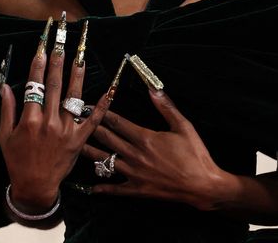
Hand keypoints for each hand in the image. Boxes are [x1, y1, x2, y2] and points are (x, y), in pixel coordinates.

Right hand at [0, 23, 111, 214]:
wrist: (35, 186)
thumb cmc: (17, 160)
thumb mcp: (4, 135)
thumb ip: (6, 110)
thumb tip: (5, 86)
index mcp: (29, 119)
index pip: (34, 83)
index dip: (37, 62)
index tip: (41, 44)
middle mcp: (48, 121)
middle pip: (54, 84)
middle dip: (57, 59)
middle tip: (61, 39)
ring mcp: (66, 130)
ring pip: (73, 96)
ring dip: (77, 73)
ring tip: (81, 54)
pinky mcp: (79, 139)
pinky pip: (92, 119)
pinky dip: (102, 104)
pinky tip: (109, 88)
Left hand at [81, 89, 234, 210]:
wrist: (203, 186)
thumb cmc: (195, 155)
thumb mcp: (183, 126)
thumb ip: (166, 107)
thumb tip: (153, 89)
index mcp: (145, 137)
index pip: (117, 121)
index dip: (101, 112)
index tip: (89, 105)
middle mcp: (135, 154)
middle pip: (106, 138)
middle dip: (90, 127)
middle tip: (74, 120)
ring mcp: (133, 173)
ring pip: (104, 161)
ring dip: (88, 152)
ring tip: (74, 145)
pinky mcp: (137, 189)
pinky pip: (115, 188)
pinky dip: (102, 187)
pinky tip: (90, 187)